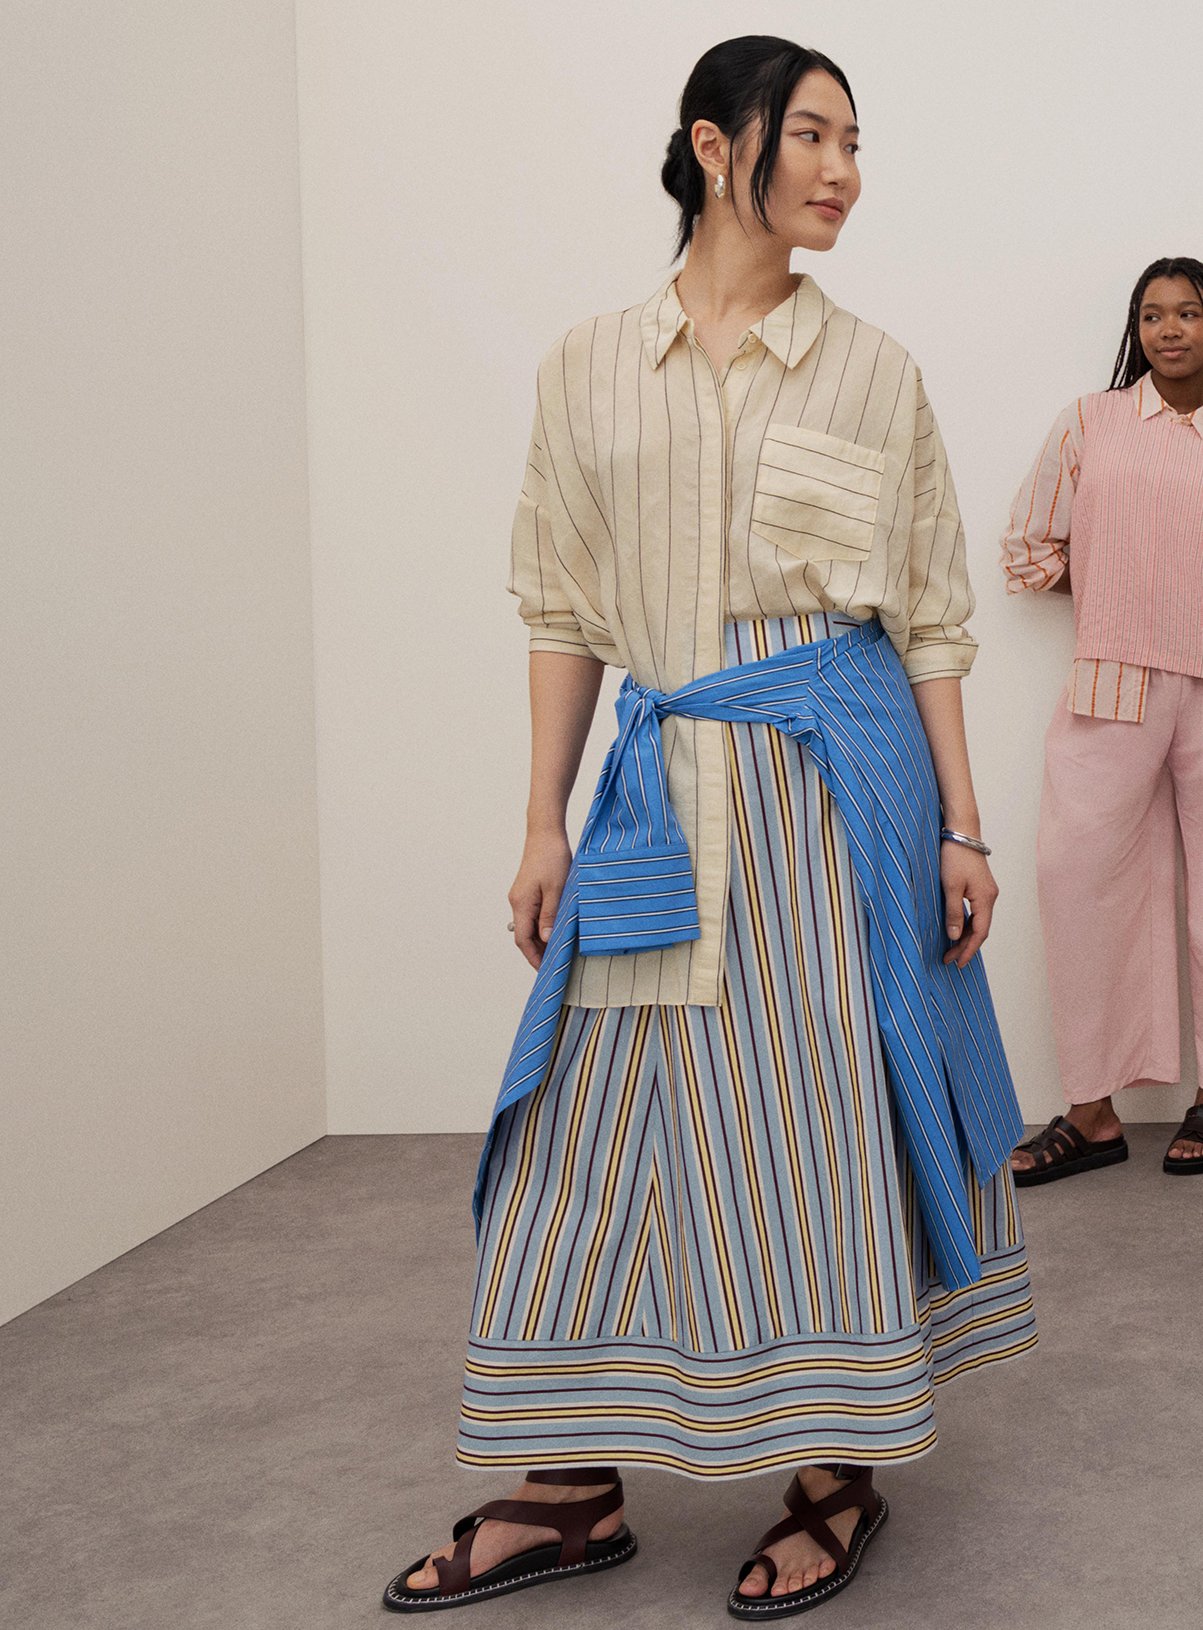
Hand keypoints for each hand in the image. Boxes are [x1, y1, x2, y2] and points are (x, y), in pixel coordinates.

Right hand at [508, 830, 572, 969]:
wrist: (545, 833)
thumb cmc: (552, 857)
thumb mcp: (557, 889)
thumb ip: (550, 916)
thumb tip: (545, 940)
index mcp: (521, 904)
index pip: (523, 940)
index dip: (533, 957)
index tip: (545, 970)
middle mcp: (517, 902)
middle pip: (524, 935)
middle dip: (538, 951)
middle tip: (556, 964)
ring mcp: (521, 896)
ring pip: (529, 925)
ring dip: (542, 939)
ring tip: (559, 950)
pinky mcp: (528, 891)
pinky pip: (533, 914)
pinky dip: (542, 926)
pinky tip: (556, 929)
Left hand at [940, 842, 997, 967]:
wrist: (962, 833)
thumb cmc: (955, 857)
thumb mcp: (950, 887)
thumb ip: (953, 912)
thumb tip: (954, 936)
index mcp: (986, 899)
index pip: (980, 933)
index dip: (969, 950)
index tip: (958, 963)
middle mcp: (990, 897)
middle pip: (980, 929)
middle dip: (965, 946)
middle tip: (949, 960)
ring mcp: (986, 892)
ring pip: (978, 921)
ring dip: (965, 935)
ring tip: (950, 949)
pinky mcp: (980, 887)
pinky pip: (975, 912)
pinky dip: (966, 923)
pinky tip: (956, 929)